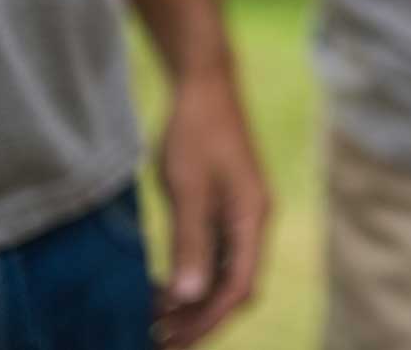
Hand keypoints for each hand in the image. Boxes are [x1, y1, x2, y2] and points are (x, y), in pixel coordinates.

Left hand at [154, 72, 269, 347]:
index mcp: (252, 218)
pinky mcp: (229, 206)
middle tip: (159, 337)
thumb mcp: (187, 189)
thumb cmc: (196, 132)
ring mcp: (243, 214)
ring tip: (156, 317)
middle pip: (236, 287)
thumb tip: (189, 297)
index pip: (238, 288)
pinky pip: (217, 255)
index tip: (170, 340)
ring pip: (226, 273)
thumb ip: (192, 242)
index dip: (206, 320)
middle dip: (201, 318)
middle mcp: (254, 221)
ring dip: (196, 300)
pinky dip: (195, 276)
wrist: (205, 86)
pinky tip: (166, 284)